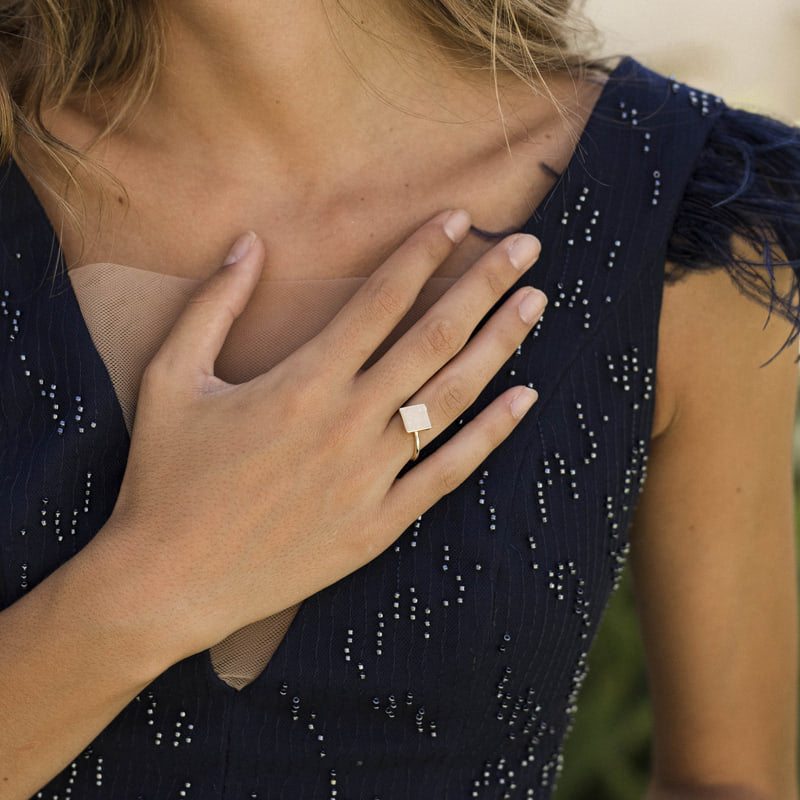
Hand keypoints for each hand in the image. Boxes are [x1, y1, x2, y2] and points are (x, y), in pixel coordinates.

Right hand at [101, 210, 546, 660]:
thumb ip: (213, 305)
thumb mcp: (170, 378)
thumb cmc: (164, 477)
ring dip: (498, 345)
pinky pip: (449, 472)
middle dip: (484, 285)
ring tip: (536, 303)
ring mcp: (370, 477)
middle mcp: (347, 423)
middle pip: (432, 339)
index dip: (423, 252)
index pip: (380, 300)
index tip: (458, 218)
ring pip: (451, 399)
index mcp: (301, 383)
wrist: (168, 581)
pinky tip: (526, 398)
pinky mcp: (380, 524)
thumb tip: (249, 242)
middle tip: (526, 245)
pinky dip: (492, 434)